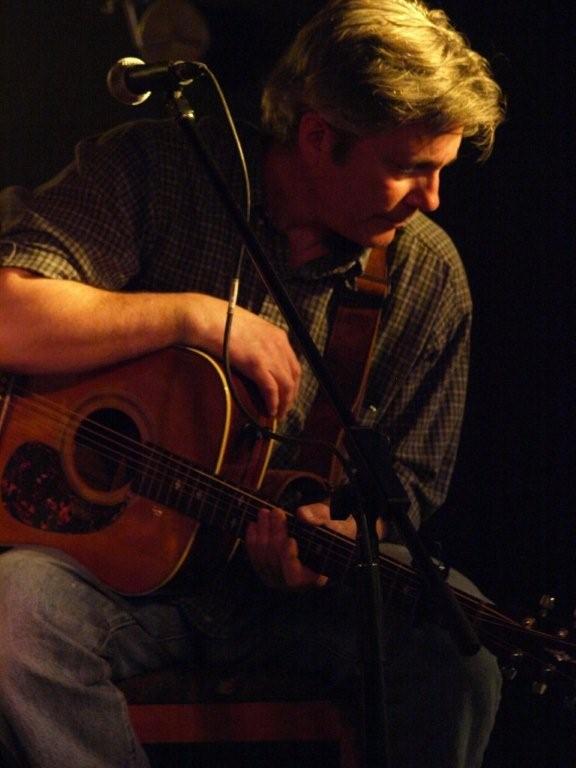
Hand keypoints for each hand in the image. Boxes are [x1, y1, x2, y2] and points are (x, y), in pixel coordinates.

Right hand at [185, 294, 300, 418]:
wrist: (205, 319)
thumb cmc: (220, 323)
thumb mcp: (249, 330)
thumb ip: (258, 344)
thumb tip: (255, 361)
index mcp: (278, 336)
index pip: (293, 365)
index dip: (292, 384)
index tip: (286, 396)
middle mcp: (278, 344)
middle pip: (293, 377)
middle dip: (290, 397)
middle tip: (282, 410)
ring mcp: (268, 354)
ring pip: (286, 386)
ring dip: (283, 404)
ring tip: (276, 415)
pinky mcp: (256, 364)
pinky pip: (271, 389)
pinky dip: (273, 403)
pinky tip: (269, 411)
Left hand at [245, 503, 356, 589]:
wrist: (326, 539)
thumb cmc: (334, 533)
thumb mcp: (336, 524)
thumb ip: (321, 519)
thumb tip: (302, 514)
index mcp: (315, 578)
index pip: (294, 577)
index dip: (289, 559)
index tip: (291, 539)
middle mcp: (293, 584)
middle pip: (276, 563)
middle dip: (275, 535)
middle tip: (276, 511)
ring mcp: (278, 578)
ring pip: (263, 559)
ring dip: (262, 534)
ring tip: (264, 512)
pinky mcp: (267, 570)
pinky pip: (255, 558)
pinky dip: (252, 541)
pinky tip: (253, 524)